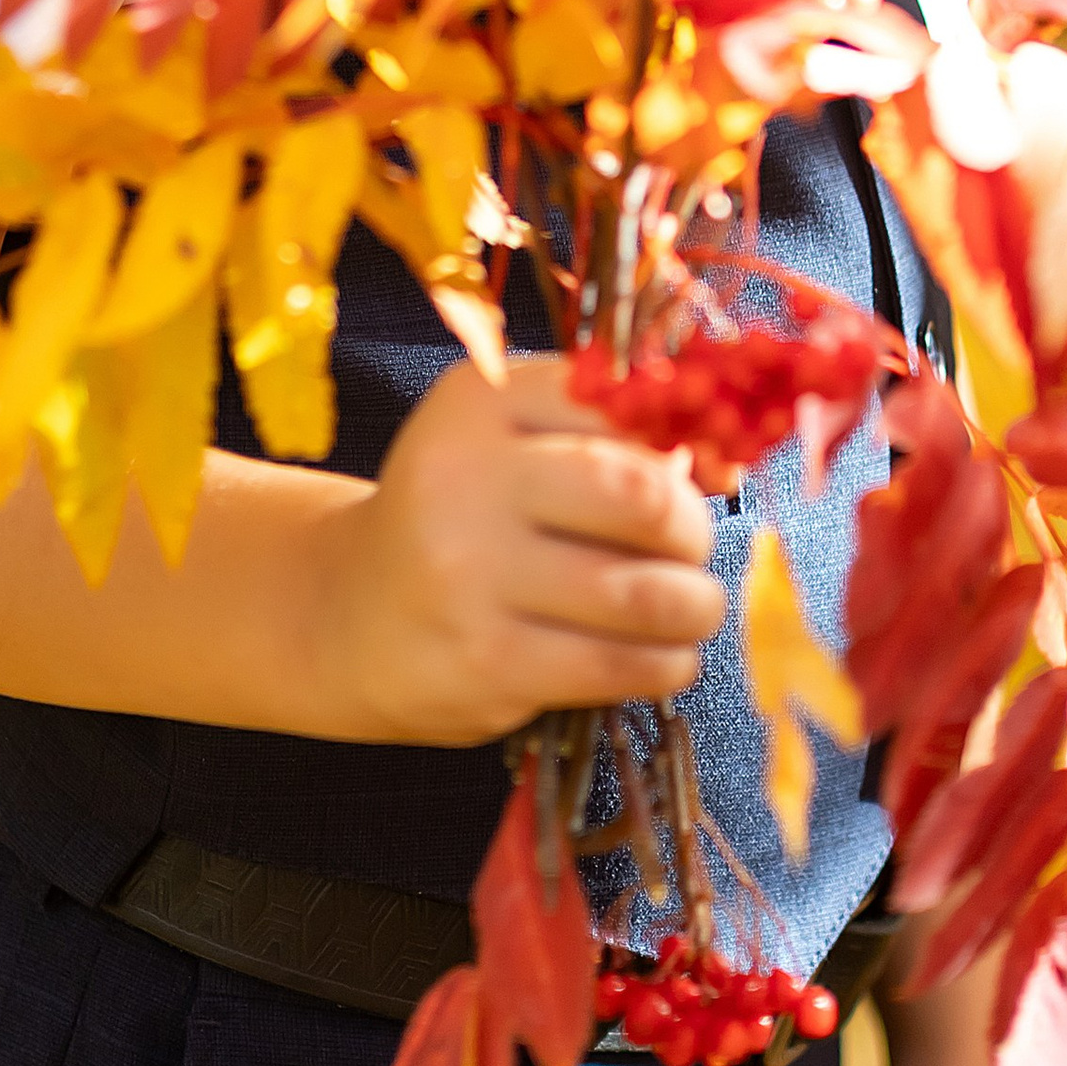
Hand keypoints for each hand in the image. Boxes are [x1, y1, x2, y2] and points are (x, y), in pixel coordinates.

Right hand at [311, 352, 726, 746]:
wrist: (344, 614)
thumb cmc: (457, 513)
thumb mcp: (504, 438)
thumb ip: (601, 429)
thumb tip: (722, 458)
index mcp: (480, 400)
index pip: (624, 405)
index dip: (686, 441)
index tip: (703, 471)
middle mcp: (468, 477)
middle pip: (643, 496)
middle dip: (692, 528)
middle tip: (690, 547)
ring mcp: (472, 575)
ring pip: (645, 593)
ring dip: (694, 605)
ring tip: (692, 606)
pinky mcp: (487, 662)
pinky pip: (620, 665)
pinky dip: (666, 661)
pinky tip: (660, 654)